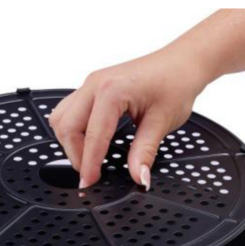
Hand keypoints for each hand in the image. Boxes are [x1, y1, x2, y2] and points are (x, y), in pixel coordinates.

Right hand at [48, 48, 208, 188]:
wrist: (182, 62)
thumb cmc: (176, 82)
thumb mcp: (162, 122)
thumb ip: (145, 152)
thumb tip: (138, 177)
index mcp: (111, 91)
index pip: (93, 136)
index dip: (89, 164)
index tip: (90, 183)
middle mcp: (96, 84)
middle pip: (66, 126)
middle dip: (75, 154)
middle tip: (90, 174)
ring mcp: (92, 83)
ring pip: (62, 116)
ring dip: (70, 141)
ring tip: (89, 160)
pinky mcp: (94, 86)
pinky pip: (70, 109)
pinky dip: (74, 129)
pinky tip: (90, 141)